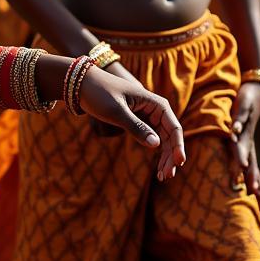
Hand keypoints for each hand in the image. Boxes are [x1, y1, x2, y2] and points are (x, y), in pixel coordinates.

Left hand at [78, 64, 185, 180]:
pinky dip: (154, 151)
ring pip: (162, 139)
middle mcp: (154, 109)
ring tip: (163, 176)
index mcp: (154, 103)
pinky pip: (151, 138)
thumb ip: (136, 127)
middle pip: (169, 136)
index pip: (173, 127)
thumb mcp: (116, 111)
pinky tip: (157, 168)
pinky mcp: (137, 121)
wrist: (81, 84)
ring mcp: (146, 116)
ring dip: (165, 157)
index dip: (178, 146)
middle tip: (167, 176)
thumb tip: (157, 145)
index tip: (178, 162)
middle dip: (171, 156)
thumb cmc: (99, 93)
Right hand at [230, 81, 259, 214]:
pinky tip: (233, 132)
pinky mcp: (242, 114)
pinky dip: (236, 127)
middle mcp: (249, 145)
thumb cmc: (244, 124)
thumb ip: (236, 161)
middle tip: (254, 192)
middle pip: (252, 164)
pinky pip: (238, 122)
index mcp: (249, 154)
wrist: (254, 96)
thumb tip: (234, 182)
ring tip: (242, 166)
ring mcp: (246, 131)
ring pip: (244, 145)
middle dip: (253, 179)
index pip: (256, 177)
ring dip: (243, 156)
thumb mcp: (240, 144)